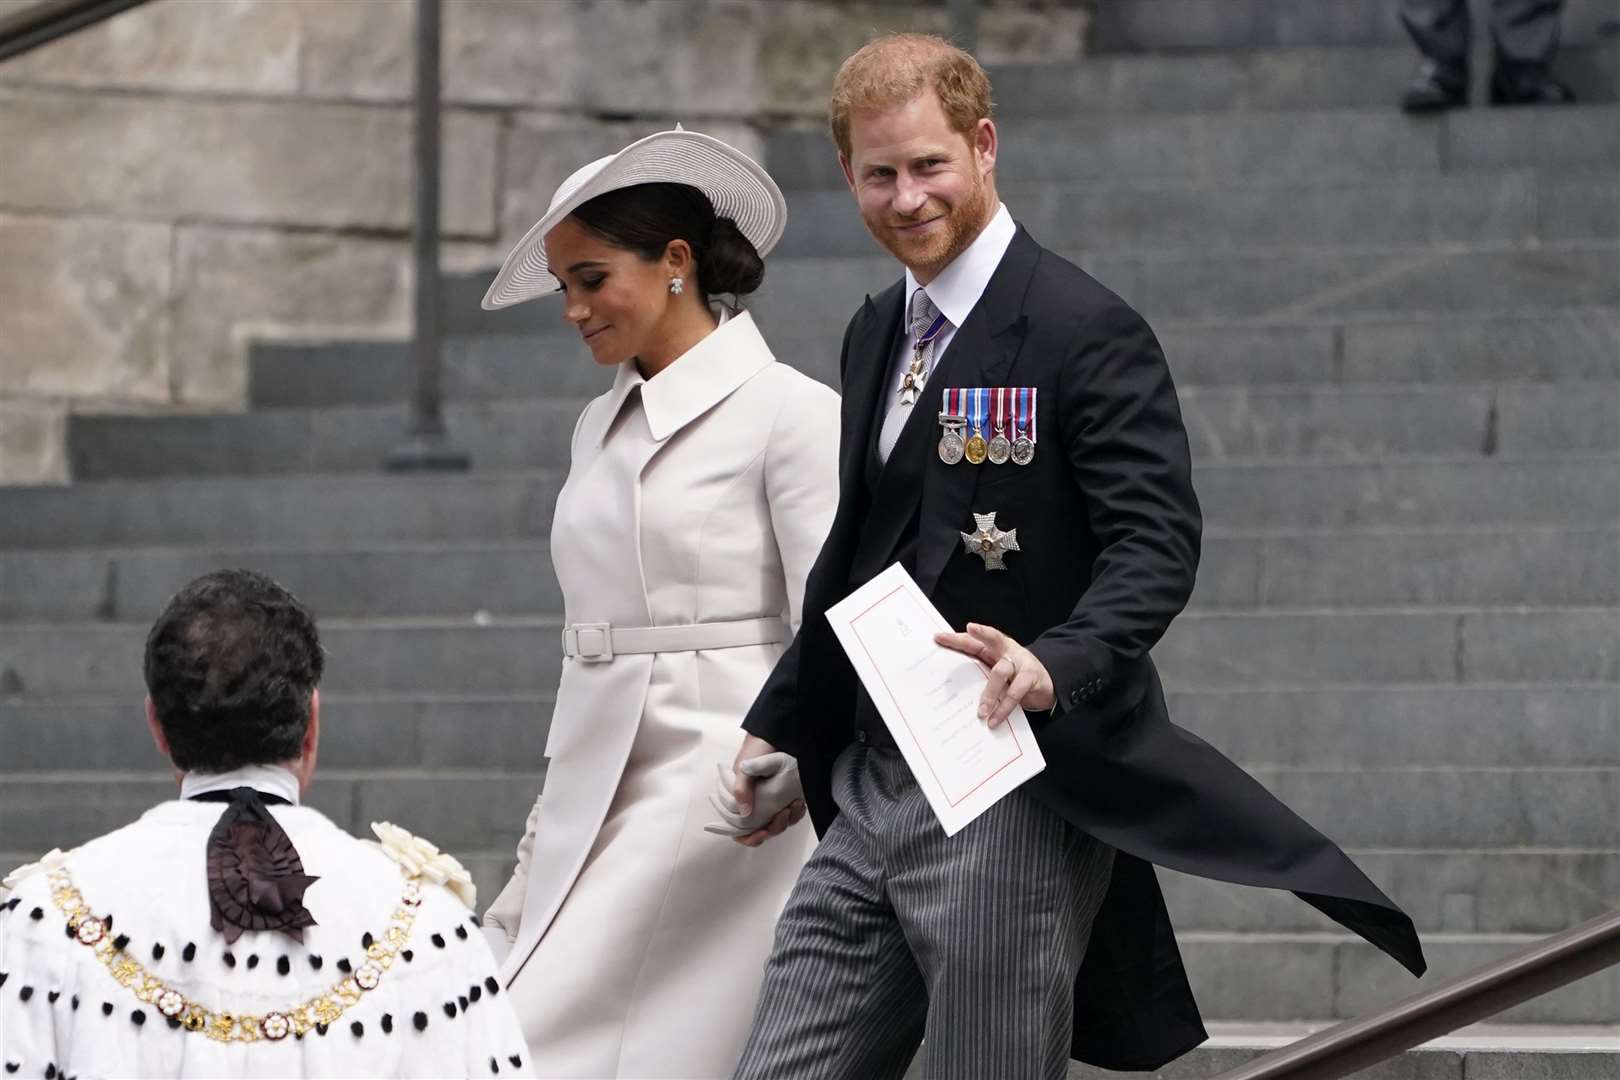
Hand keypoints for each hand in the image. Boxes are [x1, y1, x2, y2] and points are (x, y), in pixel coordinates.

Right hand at [710, 736, 806, 847]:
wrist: (779, 733)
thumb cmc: (758, 748)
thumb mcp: (747, 768)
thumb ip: (742, 788)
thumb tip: (743, 812)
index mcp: (743, 798)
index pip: (740, 827)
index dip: (748, 836)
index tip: (759, 834)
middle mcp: (757, 802)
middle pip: (762, 830)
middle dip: (772, 828)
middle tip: (782, 815)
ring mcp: (773, 800)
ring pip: (778, 824)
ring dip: (787, 820)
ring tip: (793, 805)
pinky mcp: (788, 797)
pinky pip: (791, 816)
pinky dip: (796, 814)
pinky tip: (798, 802)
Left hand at [933, 622, 1054, 726]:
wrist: (1046, 685)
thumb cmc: (1014, 677)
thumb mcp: (996, 672)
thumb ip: (979, 673)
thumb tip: (951, 689)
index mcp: (995, 648)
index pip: (974, 640)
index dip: (956, 638)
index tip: (939, 637)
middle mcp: (1008, 650)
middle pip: (992, 639)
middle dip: (980, 634)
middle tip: (969, 628)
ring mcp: (1021, 662)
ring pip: (1001, 671)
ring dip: (989, 694)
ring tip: (980, 712)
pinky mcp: (1031, 677)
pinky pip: (1015, 692)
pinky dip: (1003, 708)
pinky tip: (994, 720)